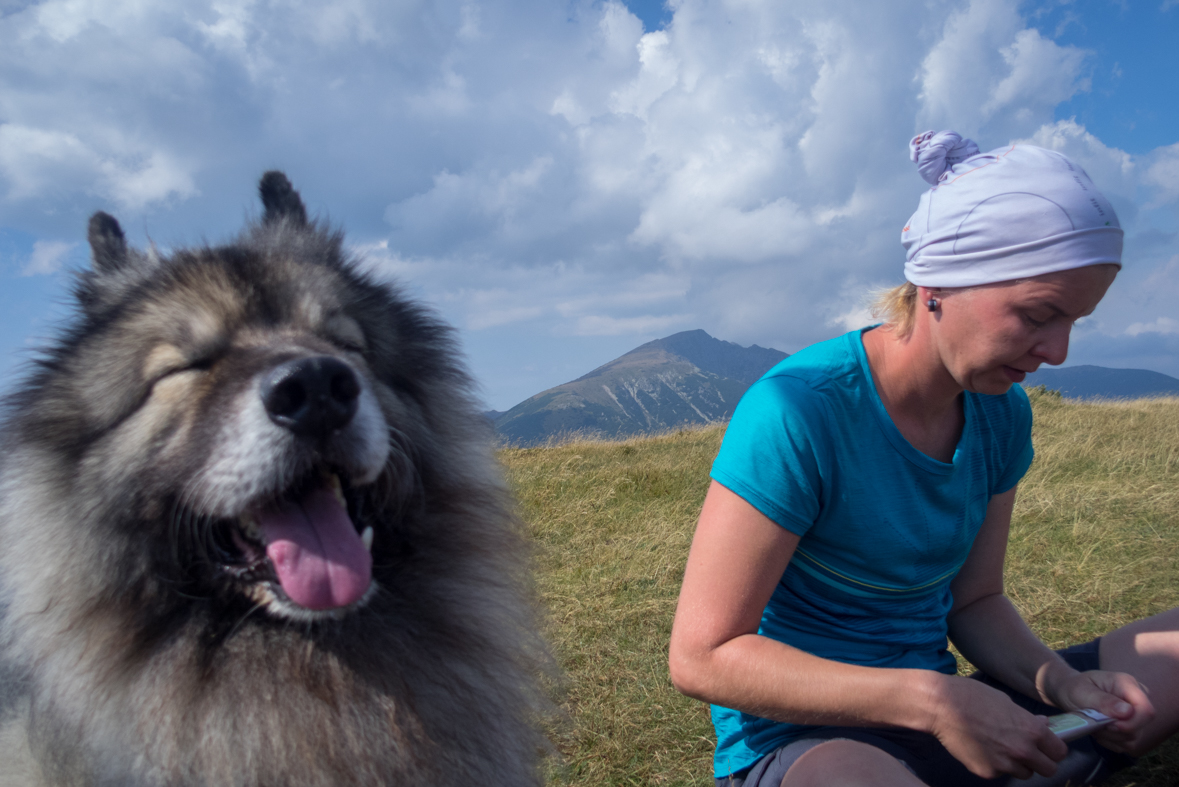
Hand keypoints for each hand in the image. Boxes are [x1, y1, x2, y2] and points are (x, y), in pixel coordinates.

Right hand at [926, 674, 1067, 779]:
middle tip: (1028, 752)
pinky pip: (999, 773)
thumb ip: (1027, 719)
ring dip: (1018, 764)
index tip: (1046, 746)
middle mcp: (1023, 751)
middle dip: (1041, 762)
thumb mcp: (1005, 702)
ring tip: (1000, 748)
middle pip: (1049, 770)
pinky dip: (994, 765)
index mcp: (1032, 731)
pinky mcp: (986, 772)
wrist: (942, 706)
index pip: (1059, 752)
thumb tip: (1043, 726)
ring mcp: (1005, 765)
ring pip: (1024, 773)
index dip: (1053, 749)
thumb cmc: (973, 696)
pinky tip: (982, 749)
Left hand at [1046, 669, 1153, 752]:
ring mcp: (1136, 715)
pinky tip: (1098, 731)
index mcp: (1127, 684)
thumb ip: (1103, 701)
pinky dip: (1110, 742)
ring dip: (1110, 737)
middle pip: (1141, 726)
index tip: (1109, 725)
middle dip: (1115, 731)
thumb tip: (1128, 712)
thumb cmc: (1075, 688)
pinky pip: (1126, 744)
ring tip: (1093, 725)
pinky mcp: (1132, 728)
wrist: (1070, 692)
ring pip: (1133, 737)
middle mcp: (1137, 699)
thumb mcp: (1082, 691)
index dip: (1132, 723)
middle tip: (1094, 723)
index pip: (1145, 709)